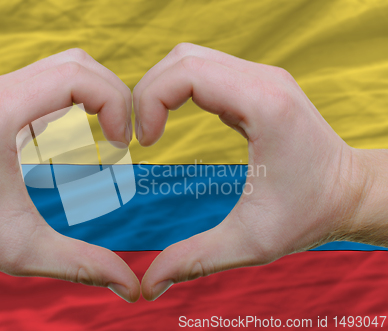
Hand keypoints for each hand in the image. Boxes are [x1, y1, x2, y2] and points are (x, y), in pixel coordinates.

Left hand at [0, 49, 139, 301]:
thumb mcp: (26, 252)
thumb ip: (82, 265)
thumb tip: (132, 286)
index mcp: (2, 116)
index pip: (76, 77)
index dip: (114, 103)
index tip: (123, 144)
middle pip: (78, 63)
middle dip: (114, 95)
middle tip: (124, 138)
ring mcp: (0, 88)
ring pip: (68, 64)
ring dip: (100, 92)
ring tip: (111, 132)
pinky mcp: (4, 95)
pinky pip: (55, 76)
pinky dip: (82, 94)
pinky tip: (88, 127)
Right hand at [134, 43, 378, 300]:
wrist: (351, 193)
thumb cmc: (309, 215)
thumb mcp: (250, 243)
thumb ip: (194, 260)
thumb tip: (147, 286)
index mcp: (264, 106)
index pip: (187, 72)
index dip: (149, 101)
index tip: (143, 143)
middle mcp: (264, 80)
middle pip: (182, 58)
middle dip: (147, 92)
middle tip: (139, 135)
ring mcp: (262, 77)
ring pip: (191, 58)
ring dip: (161, 88)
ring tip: (152, 128)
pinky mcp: (258, 84)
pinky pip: (205, 69)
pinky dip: (179, 88)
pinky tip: (173, 120)